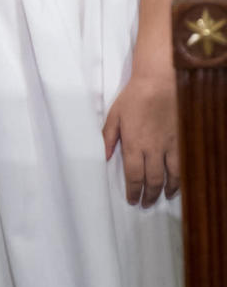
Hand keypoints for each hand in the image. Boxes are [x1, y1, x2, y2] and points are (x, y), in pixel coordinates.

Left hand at [103, 71, 179, 206]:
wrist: (160, 82)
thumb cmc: (134, 97)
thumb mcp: (114, 116)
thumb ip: (108, 138)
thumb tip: (103, 158)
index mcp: (134, 144)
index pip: (134, 176)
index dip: (133, 192)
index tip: (132, 200)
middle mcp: (153, 149)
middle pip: (153, 180)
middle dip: (149, 196)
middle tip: (146, 204)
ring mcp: (170, 145)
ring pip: (172, 175)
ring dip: (168, 189)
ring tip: (164, 197)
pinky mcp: (182, 139)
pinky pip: (183, 163)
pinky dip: (182, 176)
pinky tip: (180, 182)